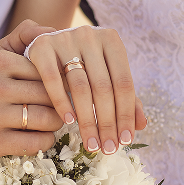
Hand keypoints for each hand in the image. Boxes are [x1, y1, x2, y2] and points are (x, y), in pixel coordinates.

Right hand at [0, 20, 63, 159]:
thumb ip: (24, 36)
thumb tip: (53, 32)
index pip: (46, 71)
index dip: (59, 82)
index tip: (61, 89)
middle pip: (49, 95)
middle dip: (60, 103)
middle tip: (61, 107)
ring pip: (46, 119)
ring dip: (56, 123)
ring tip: (52, 121)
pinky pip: (36, 143)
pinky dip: (46, 141)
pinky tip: (41, 136)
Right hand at [27, 25, 146, 154]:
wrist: (47, 42)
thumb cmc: (80, 62)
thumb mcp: (104, 73)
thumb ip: (122, 95)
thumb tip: (141, 125)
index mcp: (111, 40)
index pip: (124, 83)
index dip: (126, 114)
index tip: (125, 141)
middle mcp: (89, 36)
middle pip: (103, 87)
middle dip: (108, 122)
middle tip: (108, 149)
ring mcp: (64, 39)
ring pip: (80, 87)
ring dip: (87, 120)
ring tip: (91, 143)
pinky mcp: (42, 47)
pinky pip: (53, 80)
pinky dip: (61, 102)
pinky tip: (68, 122)